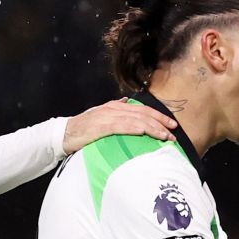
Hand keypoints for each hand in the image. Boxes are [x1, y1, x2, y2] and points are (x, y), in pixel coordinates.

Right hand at [61, 100, 176, 153]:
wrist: (64, 134)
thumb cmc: (84, 130)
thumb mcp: (102, 118)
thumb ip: (116, 112)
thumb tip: (128, 102)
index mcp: (116, 107)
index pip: (142, 110)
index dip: (159, 116)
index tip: (172, 125)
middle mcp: (114, 108)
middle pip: (143, 113)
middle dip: (161, 122)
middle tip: (174, 131)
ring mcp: (108, 116)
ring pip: (136, 119)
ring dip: (153, 128)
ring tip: (165, 136)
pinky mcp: (101, 126)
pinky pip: (122, 126)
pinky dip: (135, 128)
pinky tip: (145, 132)